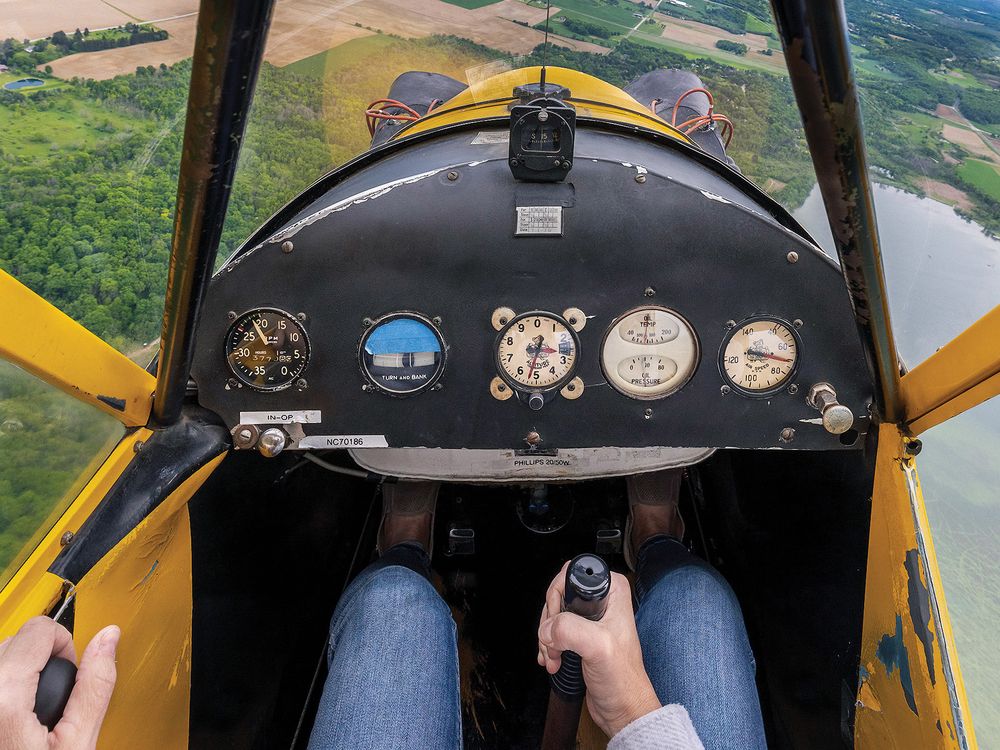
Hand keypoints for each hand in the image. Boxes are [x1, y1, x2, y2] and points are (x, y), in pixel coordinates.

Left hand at [0, 617, 119, 749]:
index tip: (71, 675)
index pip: (39, 631)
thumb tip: (107, 640)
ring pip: (0, 661)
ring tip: (31, 715)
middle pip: (16, 642)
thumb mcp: (77, 744)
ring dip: (19, 676)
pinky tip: (13, 720)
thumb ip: (94, 686)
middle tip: (52, 702)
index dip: (66, 647)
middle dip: (42, 662)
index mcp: (3, 697)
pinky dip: (4, 691)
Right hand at [537, 563, 660, 737]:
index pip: (570, 576)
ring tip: (555, 658)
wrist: (622, 708)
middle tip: (555, 644)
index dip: (557, 598)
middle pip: (557, 596)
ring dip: (546, 638)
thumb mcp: (598, 647)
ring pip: (552, 616)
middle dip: (549, 623)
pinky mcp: (581, 636)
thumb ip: (570, 630)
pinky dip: (547, 646)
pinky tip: (552, 661)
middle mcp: (602, 601)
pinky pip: (553, 632)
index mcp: (612, 591)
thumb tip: (547, 628)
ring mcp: (590, 619)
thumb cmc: (623, 679)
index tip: (557, 621)